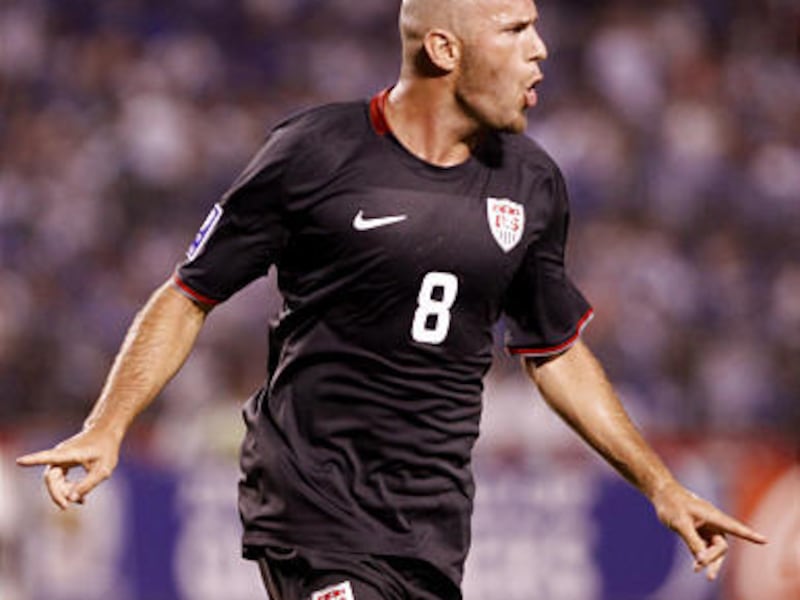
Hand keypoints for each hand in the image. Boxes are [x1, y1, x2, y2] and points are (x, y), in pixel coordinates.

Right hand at [16, 428, 120, 509]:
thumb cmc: (106, 449)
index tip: (20, 461)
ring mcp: (60, 458)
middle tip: (67, 506)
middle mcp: (60, 455)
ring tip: (81, 502)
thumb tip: (71, 499)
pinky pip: (60, 479)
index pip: (48, 457)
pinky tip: (80, 499)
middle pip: (50, 478)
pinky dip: (67, 489)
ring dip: (63, 492)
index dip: (33, 460)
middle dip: (57, 493)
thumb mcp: (103, 469)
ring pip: (55, 481)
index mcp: (69, 453)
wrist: (106, 434)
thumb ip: (87, 485)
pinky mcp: (63, 462)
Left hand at [651, 480, 767, 580]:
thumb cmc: (673, 504)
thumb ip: (692, 541)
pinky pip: (704, 549)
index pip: (735, 527)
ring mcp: (706, 528)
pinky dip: (701, 557)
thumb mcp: (681, 523)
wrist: (663, 495)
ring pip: (714, 550)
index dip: (750, 535)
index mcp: (713, 516)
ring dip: (709, 561)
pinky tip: (695, 567)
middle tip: (701, 569)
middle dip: (714, 558)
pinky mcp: (698, 532)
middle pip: (721, 546)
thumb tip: (702, 561)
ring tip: (704, 574)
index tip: (765, 541)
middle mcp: (713, 523)